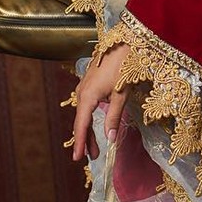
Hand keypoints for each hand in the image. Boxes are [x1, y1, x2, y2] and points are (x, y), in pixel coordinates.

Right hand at [72, 43, 129, 160]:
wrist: (123, 43)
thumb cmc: (124, 67)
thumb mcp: (121, 95)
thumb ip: (113, 117)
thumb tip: (109, 139)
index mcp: (87, 96)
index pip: (81, 125)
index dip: (80, 142)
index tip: (78, 158)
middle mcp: (81, 93)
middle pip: (80, 122)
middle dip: (85, 140)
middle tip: (90, 157)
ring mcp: (84, 88)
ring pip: (83, 114)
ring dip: (89, 130)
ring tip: (94, 148)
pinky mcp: (89, 84)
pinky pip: (86, 106)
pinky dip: (90, 119)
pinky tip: (95, 126)